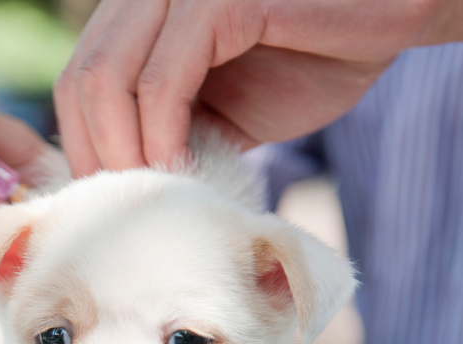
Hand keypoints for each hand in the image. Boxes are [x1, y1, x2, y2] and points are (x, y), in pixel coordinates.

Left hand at [54, 0, 462, 175]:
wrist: (385, 22)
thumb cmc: (305, 60)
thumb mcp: (216, 107)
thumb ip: (162, 127)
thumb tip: (113, 182)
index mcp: (140, 11)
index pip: (77, 79)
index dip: (81, 143)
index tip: (108, 195)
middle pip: (81, 80)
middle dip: (95, 154)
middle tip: (125, 205)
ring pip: (108, 80)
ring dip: (123, 152)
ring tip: (152, 194)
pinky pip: (163, 82)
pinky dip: (160, 136)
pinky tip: (179, 170)